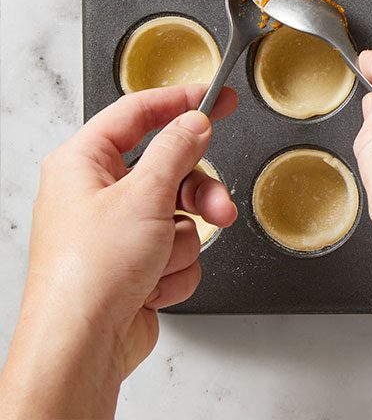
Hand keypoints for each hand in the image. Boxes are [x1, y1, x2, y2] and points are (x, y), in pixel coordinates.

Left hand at [0, 85, 238, 418]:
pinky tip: (153, 284)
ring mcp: (116, 233)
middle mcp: (95, 195)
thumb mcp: (145, 195)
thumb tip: (194, 122)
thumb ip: (177, 150)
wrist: (82, 345)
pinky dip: (175, 269)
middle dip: (196, 195)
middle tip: (216, 206)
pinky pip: (177, 251)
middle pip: (169, 170)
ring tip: (168, 260)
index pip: (137, 114)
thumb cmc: (89, 274)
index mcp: (82, 164)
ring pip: (179, 214)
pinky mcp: (134, 266)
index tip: (217, 98)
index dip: (181, 101)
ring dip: (184, 240)